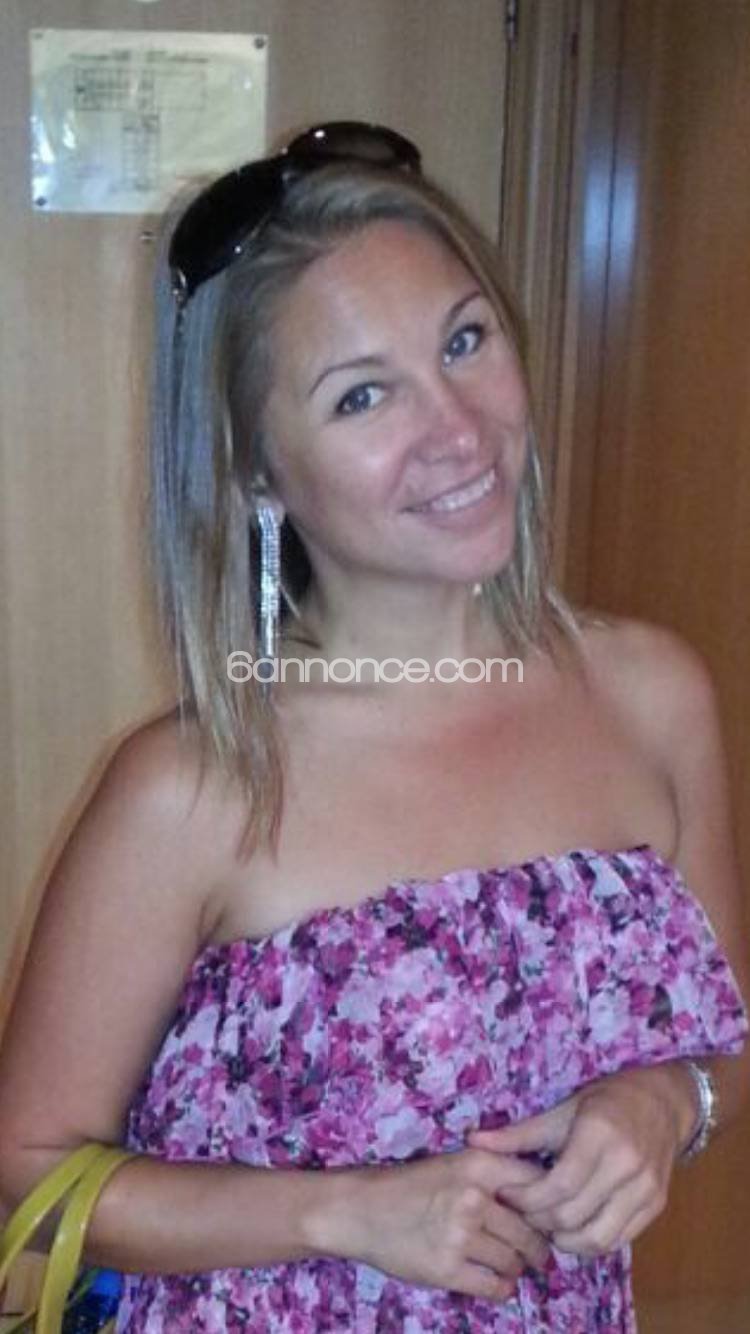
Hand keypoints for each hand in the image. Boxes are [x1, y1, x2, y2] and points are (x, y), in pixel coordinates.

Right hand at [322, 1148, 549, 1303]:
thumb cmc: (412, 1184)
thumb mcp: (455, 1164)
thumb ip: (496, 1176)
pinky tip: (497, 1282)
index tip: (548, 1220)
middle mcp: (474, 1197)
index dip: (547, 1207)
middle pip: (530, 1230)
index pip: (537, 1185)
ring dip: (517, 1268)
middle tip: (539, 1254)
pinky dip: (502, 1288)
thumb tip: (544, 1202)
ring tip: (511, 1266)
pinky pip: (494, 1287)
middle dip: (538, 1247)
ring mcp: (460, 1235)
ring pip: (514, 1261)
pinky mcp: (447, 1270)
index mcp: (478, 1164)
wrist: (362, 1209)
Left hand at [468, 1064, 694, 1256]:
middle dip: (539, 1221)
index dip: (526, 1199)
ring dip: (565, 1239)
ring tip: (546, 1222)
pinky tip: (573, 1227)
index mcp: (600, 1135)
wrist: (663, 1102)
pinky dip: (591, 1242)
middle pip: (573, 1215)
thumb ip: (519, 1133)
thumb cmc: (607, 1100)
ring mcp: (646, 1188)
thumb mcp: (562, 1110)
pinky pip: (618, 1239)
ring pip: (597, 1238)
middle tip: (522, 1212)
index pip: (557, 1187)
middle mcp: (627, 1164)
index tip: (507, 1195)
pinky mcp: (657, 1205)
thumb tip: (472, 1141)